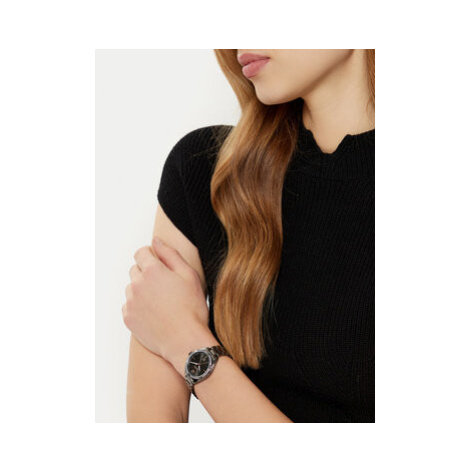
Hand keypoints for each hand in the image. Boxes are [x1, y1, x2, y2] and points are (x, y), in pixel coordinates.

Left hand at [122, 236, 213, 366]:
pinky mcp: (128, 317)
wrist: (185, 341)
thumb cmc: (192, 308)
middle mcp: (137, 284)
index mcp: (152, 270)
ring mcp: (131, 302)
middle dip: (147, 273)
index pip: (141, 252)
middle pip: (135, 269)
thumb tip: (155, 240)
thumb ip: (170, 254)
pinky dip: (138, 306)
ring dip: (142, 290)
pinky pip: (129, 305)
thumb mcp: (189, 275)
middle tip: (164, 286)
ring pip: (132, 288)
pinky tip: (154, 313)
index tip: (160, 265)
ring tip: (160, 302)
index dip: (151, 256)